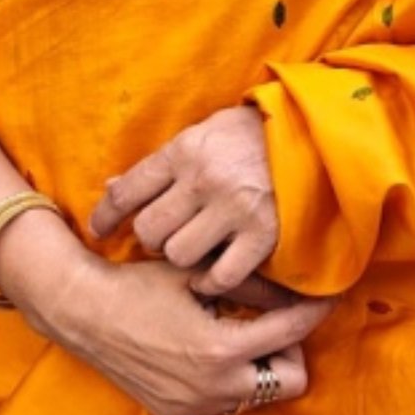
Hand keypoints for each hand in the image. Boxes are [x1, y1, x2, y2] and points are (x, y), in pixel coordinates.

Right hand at [46, 256, 332, 414]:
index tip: (328, 296)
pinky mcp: (176, 413)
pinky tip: (211, 345)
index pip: (290, 333)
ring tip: (241, 327)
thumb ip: (251, 286)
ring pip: (257, 392)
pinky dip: (230, 375)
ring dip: (260, 363)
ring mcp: (195, 406)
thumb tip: (291, 293)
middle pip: (290, 379)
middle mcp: (214, 388)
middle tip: (275, 318)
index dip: (314, 311)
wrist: (86, 313)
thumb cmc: (141, 284)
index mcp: (222, 350)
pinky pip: (225, 399)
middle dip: (289, 348)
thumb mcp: (199, 274)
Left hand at [90, 105, 277, 294]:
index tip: (99, 229)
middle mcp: (204, 179)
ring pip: (178, 254)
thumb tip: (112, 186)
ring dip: (182, 256)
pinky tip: (214, 271)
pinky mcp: (261, 235)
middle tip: (165, 234)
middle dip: (151, 237)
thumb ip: (163, 163)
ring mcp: (234, 208)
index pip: (128, 189)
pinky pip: (219, 275)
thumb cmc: (252, 134)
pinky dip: (212, 280)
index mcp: (186, 149)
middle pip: (149, 230)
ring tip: (194, 246)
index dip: (106, 215)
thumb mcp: (204, 133)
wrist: (314, 136)